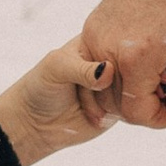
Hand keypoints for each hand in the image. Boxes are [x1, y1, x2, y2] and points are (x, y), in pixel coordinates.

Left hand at [0, 38, 122, 165]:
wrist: (35, 123)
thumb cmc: (40, 87)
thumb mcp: (57, 69)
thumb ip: (83, 68)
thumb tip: (109, 70)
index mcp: (95, 43)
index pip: (119, 42)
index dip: (118, 55)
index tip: (102, 71)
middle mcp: (109, 63)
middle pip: (130, 68)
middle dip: (112, 84)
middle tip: (86, 93)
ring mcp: (115, 86)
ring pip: (131, 90)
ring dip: (111, 102)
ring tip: (84, 107)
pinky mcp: (118, 108)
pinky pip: (129, 110)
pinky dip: (114, 114)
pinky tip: (95, 117)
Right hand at [81, 0, 165, 133]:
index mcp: (136, 57)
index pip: (137, 115)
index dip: (162, 118)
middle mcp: (107, 48)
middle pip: (117, 106)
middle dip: (147, 106)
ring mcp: (93, 37)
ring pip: (103, 90)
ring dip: (131, 92)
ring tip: (160, 73)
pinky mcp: (89, 28)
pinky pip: (96, 68)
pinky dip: (117, 75)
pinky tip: (144, 61)